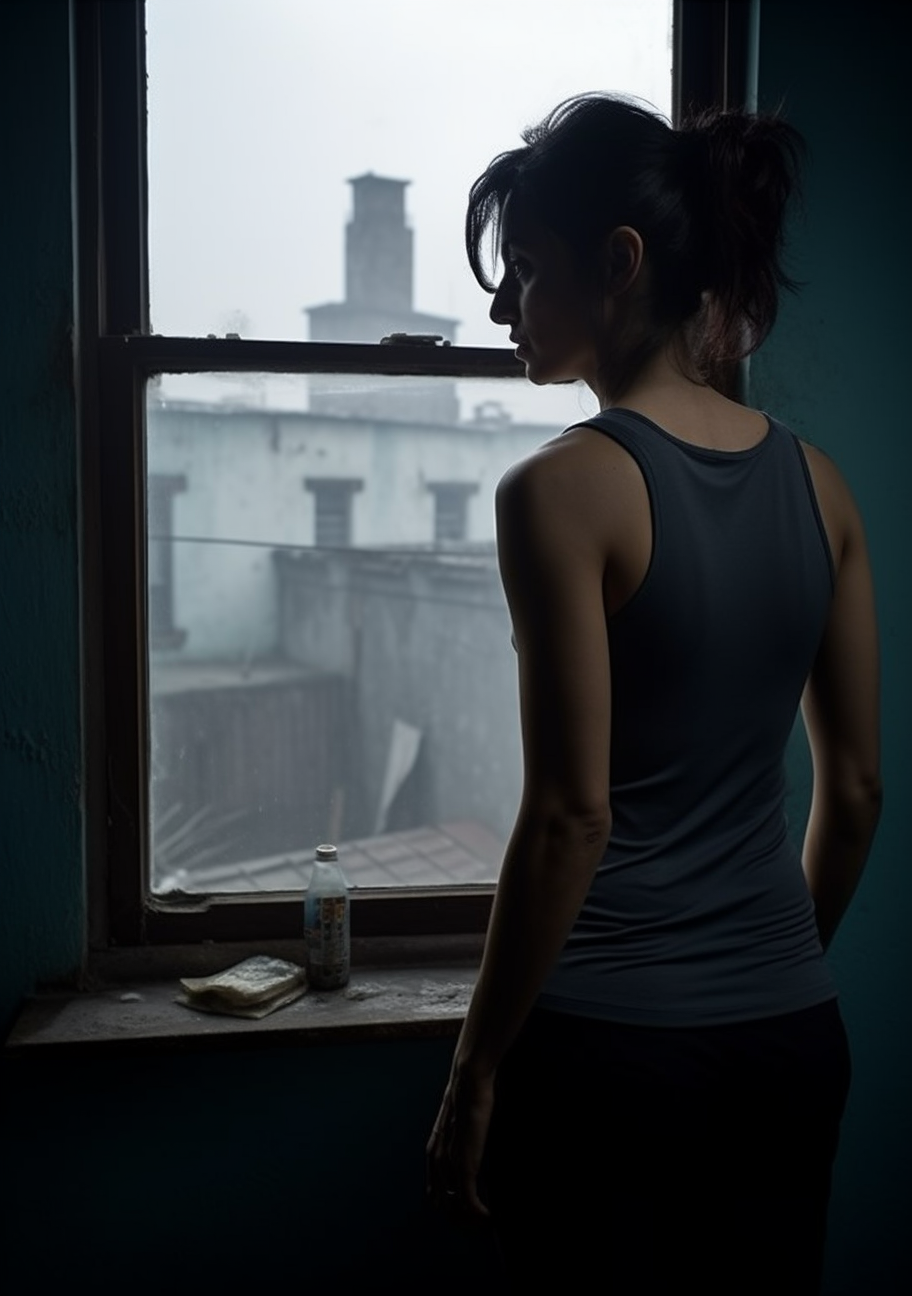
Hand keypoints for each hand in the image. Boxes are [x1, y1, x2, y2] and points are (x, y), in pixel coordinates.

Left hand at [426, 1064, 495, 1219]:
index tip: (469, 1212)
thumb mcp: (462, 1120)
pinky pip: (469, 1202)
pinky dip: (479, 1215)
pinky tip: (490, 1217)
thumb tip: (474, 1139)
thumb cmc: (470, 1093)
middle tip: (480, 1223)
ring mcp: (449, 1165)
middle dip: (460, 1219)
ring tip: (487, 1222)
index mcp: (434, 1151)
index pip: (435, 1191)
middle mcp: (436, 1161)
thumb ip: (462, 1136)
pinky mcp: (465, 1165)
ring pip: (455, 1208)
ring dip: (471, 1221)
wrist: (469, 1081)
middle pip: (442, 1205)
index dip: (451, 1207)